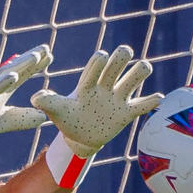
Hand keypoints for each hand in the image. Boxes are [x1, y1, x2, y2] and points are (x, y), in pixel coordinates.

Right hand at [0, 45, 51, 175]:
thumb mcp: (8, 122)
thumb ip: (25, 118)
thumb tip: (45, 116)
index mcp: (2, 90)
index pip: (21, 74)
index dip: (35, 65)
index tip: (49, 55)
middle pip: (15, 69)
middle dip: (30, 58)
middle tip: (46, 47)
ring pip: (5, 75)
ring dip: (20, 65)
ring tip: (35, 56)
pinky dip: (3, 82)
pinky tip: (14, 75)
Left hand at [30, 44, 161, 161]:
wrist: (79, 138)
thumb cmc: (67, 119)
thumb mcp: (57, 112)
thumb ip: (48, 103)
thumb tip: (35, 97)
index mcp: (88, 83)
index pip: (96, 65)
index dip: (100, 59)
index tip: (101, 57)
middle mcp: (105, 86)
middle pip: (118, 63)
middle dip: (121, 56)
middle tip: (124, 55)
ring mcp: (118, 98)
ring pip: (135, 78)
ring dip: (140, 72)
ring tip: (141, 70)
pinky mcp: (127, 113)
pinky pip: (143, 105)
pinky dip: (151, 102)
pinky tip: (157, 99)